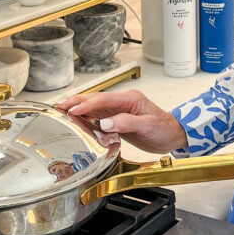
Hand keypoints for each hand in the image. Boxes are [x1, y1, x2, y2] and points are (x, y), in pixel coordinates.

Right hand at [56, 89, 187, 154]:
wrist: (173, 135)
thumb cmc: (164, 129)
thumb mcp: (148, 126)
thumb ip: (126, 123)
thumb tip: (105, 123)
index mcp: (130, 99)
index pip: (103, 99)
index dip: (86, 104)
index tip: (72, 109)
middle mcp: (123, 103)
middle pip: (96, 99)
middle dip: (77, 102)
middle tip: (60, 106)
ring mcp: (119, 111)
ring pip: (95, 108)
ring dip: (79, 110)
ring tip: (63, 112)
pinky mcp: (118, 121)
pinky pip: (99, 118)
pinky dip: (87, 119)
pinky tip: (78, 122)